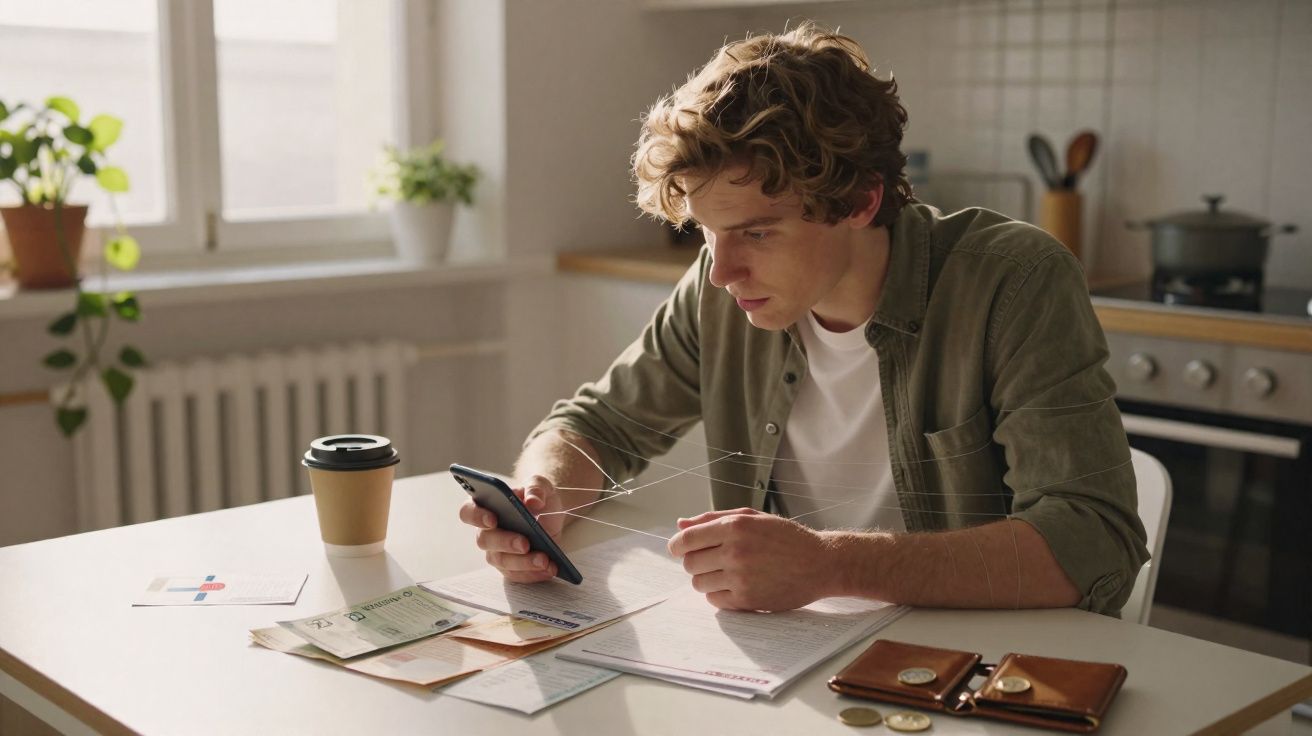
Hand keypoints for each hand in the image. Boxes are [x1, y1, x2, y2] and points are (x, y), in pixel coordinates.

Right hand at [457, 474, 565, 582]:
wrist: (551, 514)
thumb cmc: (537, 497)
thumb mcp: (540, 485)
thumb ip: (536, 488)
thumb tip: (533, 501)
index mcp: (486, 505)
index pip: (469, 511)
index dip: (476, 516)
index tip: (492, 519)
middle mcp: (486, 531)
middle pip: (485, 540)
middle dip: (506, 542)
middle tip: (525, 543)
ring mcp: (497, 551)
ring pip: (502, 561)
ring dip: (523, 562)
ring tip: (544, 560)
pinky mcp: (511, 567)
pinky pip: (517, 574)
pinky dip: (534, 573)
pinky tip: (549, 568)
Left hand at [666, 508, 836, 610]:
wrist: (820, 563)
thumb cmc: (786, 538)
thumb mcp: (752, 518)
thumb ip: (713, 519)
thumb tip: (680, 525)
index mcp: (735, 527)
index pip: (687, 539)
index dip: (677, 546)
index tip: (677, 549)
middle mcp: (735, 551)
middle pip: (690, 563)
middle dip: (694, 562)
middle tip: (710, 560)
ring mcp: (740, 577)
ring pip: (699, 583)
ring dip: (706, 579)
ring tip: (725, 572)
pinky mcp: (747, 600)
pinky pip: (714, 600)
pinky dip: (718, 594)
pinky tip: (734, 585)